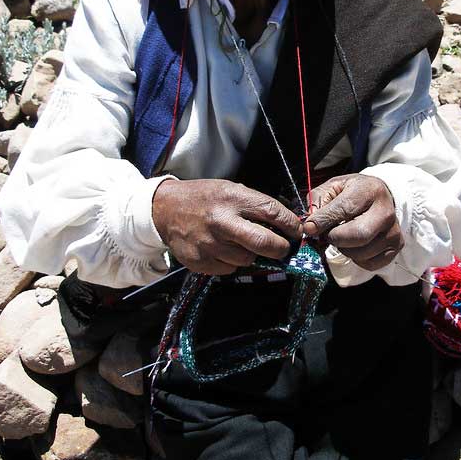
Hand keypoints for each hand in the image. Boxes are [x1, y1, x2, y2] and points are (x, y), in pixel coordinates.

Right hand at [152, 179, 301, 274]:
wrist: (164, 210)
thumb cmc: (204, 198)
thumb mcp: (230, 190)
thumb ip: (255, 206)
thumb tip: (285, 225)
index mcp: (233, 198)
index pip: (273, 213)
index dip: (291, 225)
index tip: (296, 231)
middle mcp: (222, 221)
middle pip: (265, 243)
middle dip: (281, 248)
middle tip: (283, 248)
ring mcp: (210, 244)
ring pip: (248, 260)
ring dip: (252, 254)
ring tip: (241, 242)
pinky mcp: (201, 262)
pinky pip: (229, 269)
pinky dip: (232, 262)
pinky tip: (223, 249)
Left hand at [302, 174, 402, 270]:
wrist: (378, 196)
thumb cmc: (352, 192)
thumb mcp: (332, 187)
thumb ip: (318, 203)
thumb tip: (310, 226)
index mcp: (369, 190)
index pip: (345, 209)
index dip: (324, 221)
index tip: (309, 228)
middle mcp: (385, 211)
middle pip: (358, 235)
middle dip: (335, 238)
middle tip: (326, 235)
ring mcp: (393, 231)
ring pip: (362, 253)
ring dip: (343, 249)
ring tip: (340, 237)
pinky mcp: (396, 246)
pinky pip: (370, 264)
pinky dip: (356, 259)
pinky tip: (353, 246)